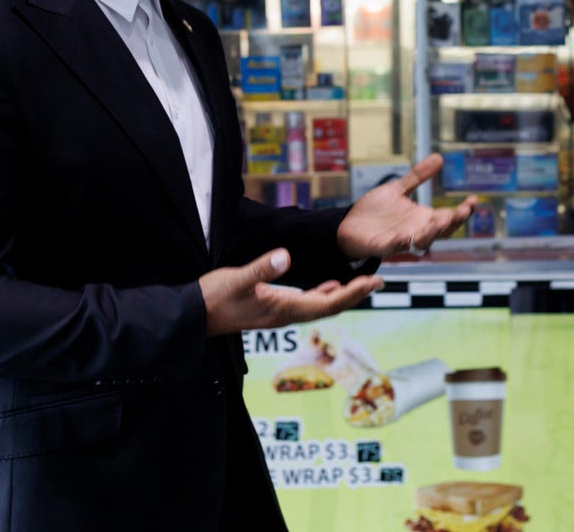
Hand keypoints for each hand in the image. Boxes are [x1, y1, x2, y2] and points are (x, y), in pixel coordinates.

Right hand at [200, 249, 382, 336]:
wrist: (195, 317)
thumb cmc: (215, 298)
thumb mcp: (238, 279)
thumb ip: (262, 268)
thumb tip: (285, 256)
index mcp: (285, 309)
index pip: (329, 302)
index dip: (353, 292)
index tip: (374, 281)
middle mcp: (287, 315)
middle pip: (331, 306)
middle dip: (356, 293)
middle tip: (379, 279)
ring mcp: (281, 313)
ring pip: (321, 305)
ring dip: (343, 294)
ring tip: (362, 282)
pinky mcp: (273, 308)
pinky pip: (308, 303)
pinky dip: (324, 293)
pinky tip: (329, 284)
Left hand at [336, 153, 475, 260]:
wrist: (348, 224)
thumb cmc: (374, 211)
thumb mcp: (398, 189)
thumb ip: (418, 176)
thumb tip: (439, 157)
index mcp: (422, 219)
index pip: (449, 217)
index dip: (463, 211)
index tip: (473, 199)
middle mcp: (416, 231)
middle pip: (441, 230)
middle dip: (454, 222)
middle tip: (464, 211)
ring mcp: (400, 240)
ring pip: (422, 241)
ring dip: (432, 232)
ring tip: (442, 220)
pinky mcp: (383, 246)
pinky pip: (394, 247)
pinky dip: (400, 242)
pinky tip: (404, 236)